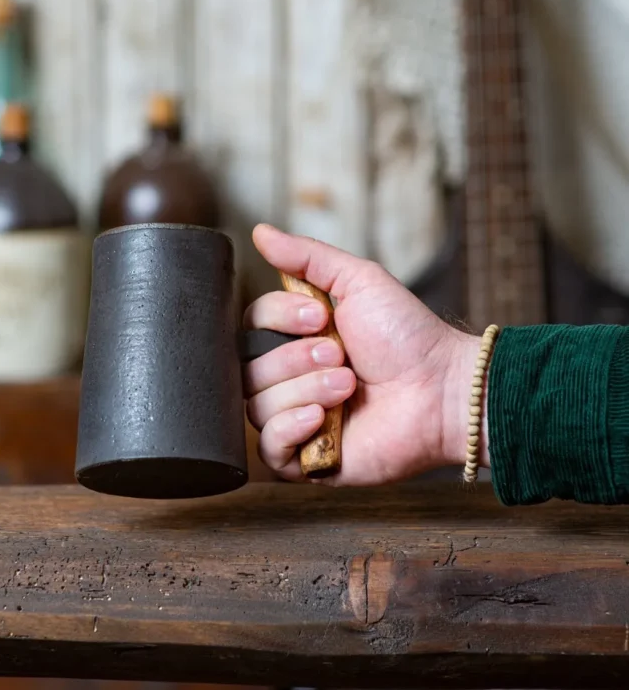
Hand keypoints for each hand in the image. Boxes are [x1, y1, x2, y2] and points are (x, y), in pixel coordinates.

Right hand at [243, 224, 486, 485]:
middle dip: (296, 359)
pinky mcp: (308, 460)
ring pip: (257, 406)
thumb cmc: (407, 336)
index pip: (251, 326)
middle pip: (248, 368)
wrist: (441, 389)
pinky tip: (324, 419)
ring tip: (349, 388)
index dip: (279, 319)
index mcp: (297, 339)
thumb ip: (306, 256)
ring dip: (305, 391)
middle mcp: (291, 378)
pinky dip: (290, 430)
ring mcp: (297, 419)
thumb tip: (259, 231)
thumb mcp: (358, 280)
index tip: (322, 318)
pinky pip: (269, 450)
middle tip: (343, 357)